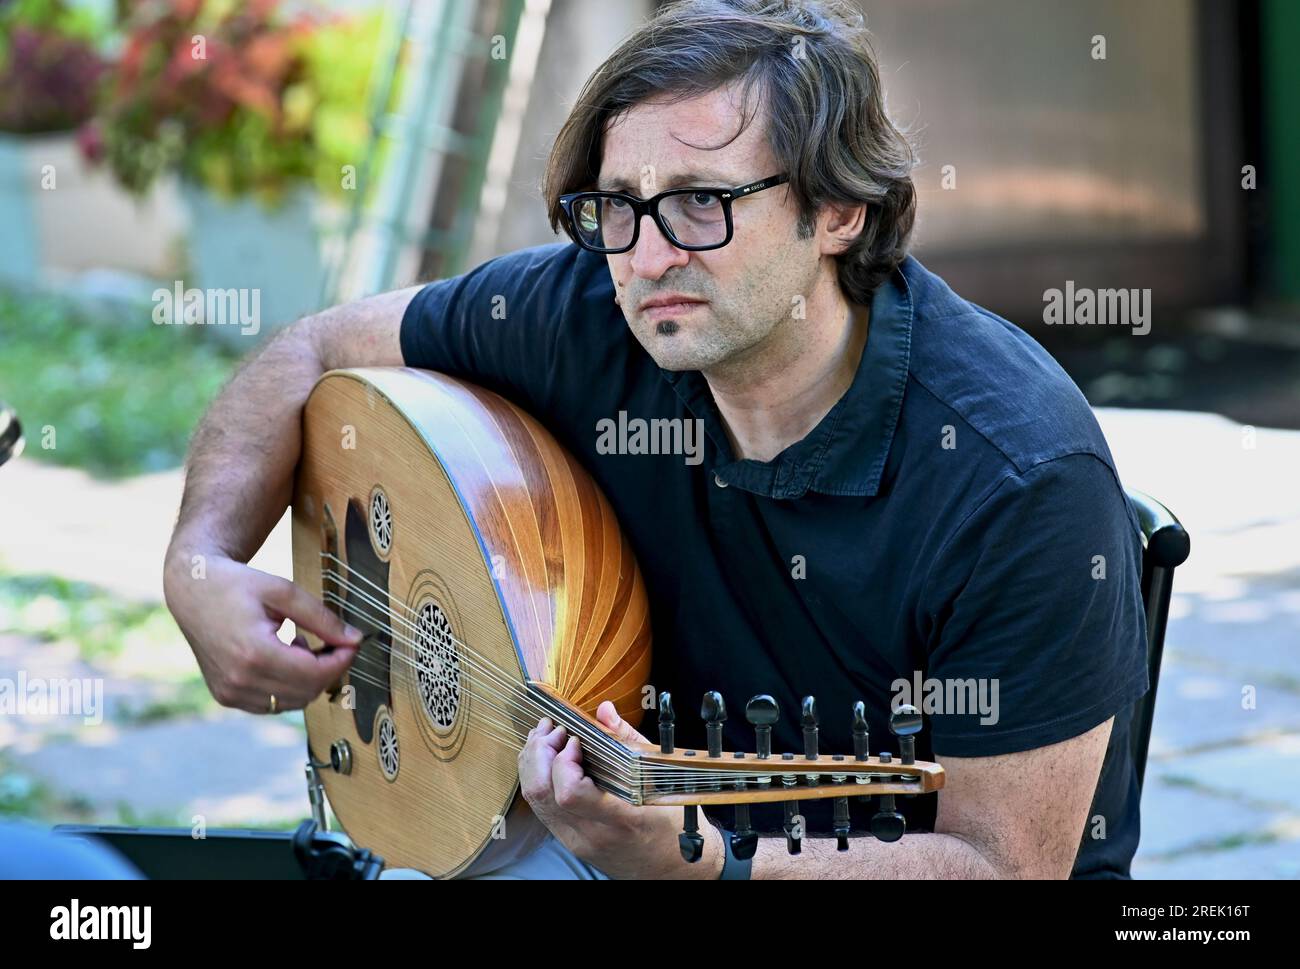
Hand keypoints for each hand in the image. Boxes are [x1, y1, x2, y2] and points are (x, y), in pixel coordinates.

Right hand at [164, 550, 361, 713]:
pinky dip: (287, 684)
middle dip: (328, 669)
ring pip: (292, 701)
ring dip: (307, 677)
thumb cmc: (238, 585)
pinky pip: (272, 702)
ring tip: (297, 643)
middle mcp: (239, 680)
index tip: (352, 643)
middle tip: (330, 640)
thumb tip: (354, 640)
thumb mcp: (284, 591)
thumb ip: (322, 618)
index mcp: (254, 653)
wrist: (193, 591)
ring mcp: (230, 693)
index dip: (341, 661)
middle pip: (307, 691)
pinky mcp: (226, 696)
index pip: (315, 674)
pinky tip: (281, 655)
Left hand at [517, 701, 723, 878]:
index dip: (564, 760)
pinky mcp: (568, 840)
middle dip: (539, 752)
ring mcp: (575, 840)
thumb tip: (604, 710)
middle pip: (542, 793)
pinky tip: (547, 758)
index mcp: (619, 819)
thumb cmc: (670, 824)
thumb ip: (627, 741)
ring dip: (533, 761)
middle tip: (554, 729)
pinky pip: (541, 806)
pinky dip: (537, 777)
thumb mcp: (659, 779)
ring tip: (546, 736)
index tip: (576, 739)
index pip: (570, 793)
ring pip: (534, 800)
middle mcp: (590, 833)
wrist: (670, 869)